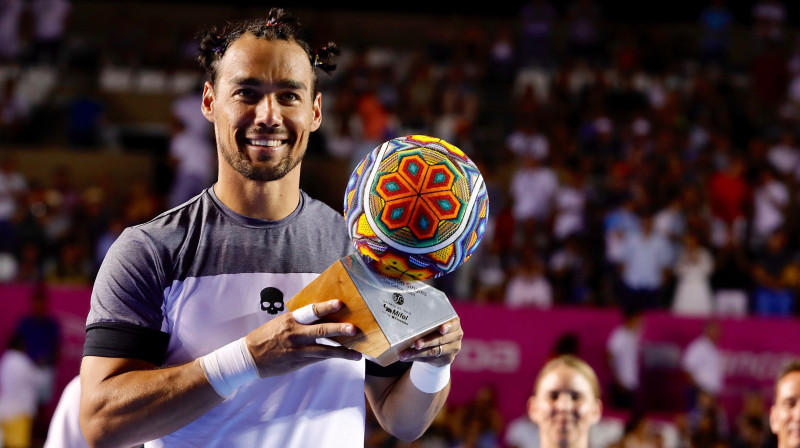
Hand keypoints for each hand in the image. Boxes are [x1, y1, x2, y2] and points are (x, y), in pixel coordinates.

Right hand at [244, 299, 361, 377]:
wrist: (249, 357)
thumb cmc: (266, 337)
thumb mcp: (280, 323)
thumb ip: (299, 321)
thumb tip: (321, 317)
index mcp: (291, 320)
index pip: (311, 311)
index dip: (325, 307)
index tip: (339, 303)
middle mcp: (295, 333)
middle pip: (321, 330)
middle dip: (339, 329)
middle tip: (354, 329)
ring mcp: (297, 350)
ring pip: (324, 350)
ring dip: (342, 352)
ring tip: (357, 354)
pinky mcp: (298, 362)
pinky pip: (318, 358)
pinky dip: (331, 357)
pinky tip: (343, 357)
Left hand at [398, 317, 462, 366]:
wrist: (443, 344)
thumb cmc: (435, 328)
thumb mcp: (435, 322)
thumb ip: (428, 321)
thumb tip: (407, 319)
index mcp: (454, 324)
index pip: (453, 325)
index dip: (447, 327)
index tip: (441, 329)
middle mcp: (456, 336)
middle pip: (441, 340)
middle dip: (427, 342)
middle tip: (416, 344)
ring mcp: (452, 349)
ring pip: (433, 352)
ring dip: (417, 353)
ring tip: (404, 354)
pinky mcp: (447, 359)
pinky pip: (429, 359)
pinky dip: (416, 358)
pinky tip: (406, 357)